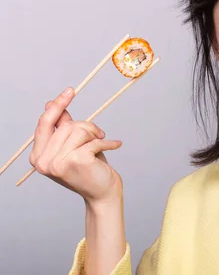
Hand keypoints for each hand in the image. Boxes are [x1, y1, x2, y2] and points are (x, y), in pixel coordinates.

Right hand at [29, 87, 123, 205]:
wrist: (101, 193)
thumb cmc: (88, 168)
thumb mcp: (72, 146)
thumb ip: (61, 127)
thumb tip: (51, 103)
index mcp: (37, 156)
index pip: (45, 123)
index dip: (58, 105)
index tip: (71, 90)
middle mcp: (43, 161)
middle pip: (67, 125)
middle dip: (87, 127)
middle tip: (99, 135)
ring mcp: (57, 163)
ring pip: (80, 130)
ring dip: (96, 134)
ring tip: (102, 143)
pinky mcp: (75, 161)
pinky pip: (94, 140)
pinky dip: (108, 142)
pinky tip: (116, 145)